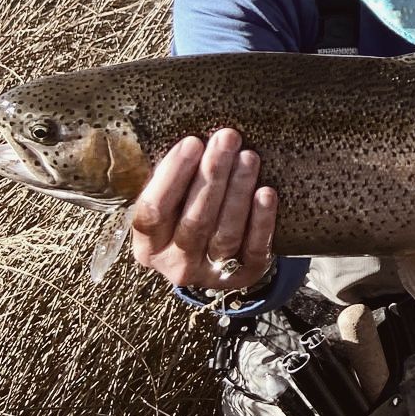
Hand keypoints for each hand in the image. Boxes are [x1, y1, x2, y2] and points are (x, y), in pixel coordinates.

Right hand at [131, 127, 276, 290]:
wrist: (215, 259)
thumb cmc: (188, 215)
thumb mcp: (171, 203)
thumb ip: (174, 180)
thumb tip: (194, 140)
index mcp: (147, 245)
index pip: (153, 211)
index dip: (172, 176)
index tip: (192, 142)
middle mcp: (174, 264)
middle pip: (194, 220)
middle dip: (212, 175)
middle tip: (227, 139)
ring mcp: (209, 273)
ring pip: (224, 233)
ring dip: (238, 191)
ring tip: (249, 158)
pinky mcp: (244, 276)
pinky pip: (254, 249)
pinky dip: (261, 221)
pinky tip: (266, 193)